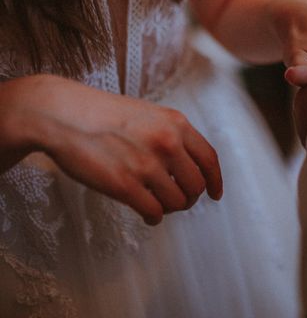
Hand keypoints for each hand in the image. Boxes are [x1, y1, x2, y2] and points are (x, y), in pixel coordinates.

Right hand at [0, 75, 222, 224]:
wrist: (64, 114)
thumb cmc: (104, 114)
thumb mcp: (150, 114)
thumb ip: (172, 135)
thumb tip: (190, 165)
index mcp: (176, 124)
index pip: (209, 159)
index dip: (215, 181)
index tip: (215, 194)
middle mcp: (167, 144)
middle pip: (196, 185)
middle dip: (190, 198)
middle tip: (178, 201)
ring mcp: (146, 165)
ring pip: (176, 202)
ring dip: (170, 208)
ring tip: (157, 204)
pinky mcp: (124, 185)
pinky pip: (153, 212)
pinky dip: (153, 218)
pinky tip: (147, 214)